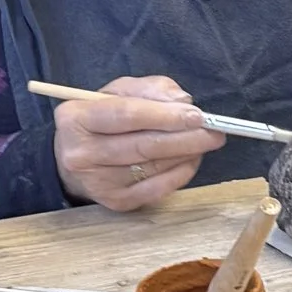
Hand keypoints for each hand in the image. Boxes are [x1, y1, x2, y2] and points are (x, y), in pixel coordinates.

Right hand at [51, 77, 219, 211]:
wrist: (77, 156)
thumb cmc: (103, 119)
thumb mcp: (119, 92)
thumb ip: (151, 89)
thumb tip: (182, 102)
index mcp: (75, 118)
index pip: (127, 115)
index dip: (166, 116)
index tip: (197, 116)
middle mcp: (81, 153)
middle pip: (144, 145)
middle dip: (186, 138)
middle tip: (215, 131)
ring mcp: (97, 182)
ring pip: (153, 167)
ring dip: (187, 154)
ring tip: (207, 141)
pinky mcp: (115, 201)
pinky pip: (158, 188)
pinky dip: (181, 173)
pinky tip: (191, 159)